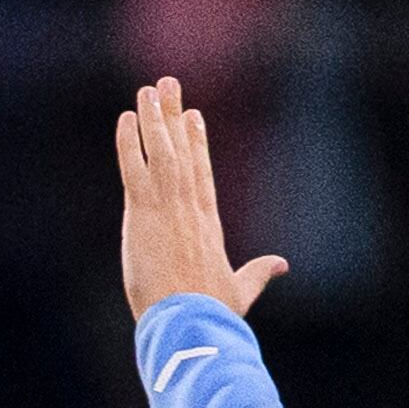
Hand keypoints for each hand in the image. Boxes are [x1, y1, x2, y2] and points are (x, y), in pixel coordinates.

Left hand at [113, 78, 287, 322]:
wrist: (189, 322)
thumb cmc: (212, 313)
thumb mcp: (239, 290)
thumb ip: (258, 274)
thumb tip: (281, 265)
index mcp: (208, 223)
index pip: (201, 173)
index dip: (196, 143)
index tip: (192, 116)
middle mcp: (190, 207)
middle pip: (182, 152)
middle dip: (173, 118)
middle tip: (169, 85)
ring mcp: (168, 206)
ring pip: (161, 152)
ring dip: (154, 119)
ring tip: (149, 89)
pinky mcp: (143, 213)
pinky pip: (135, 168)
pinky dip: (130, 142)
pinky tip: (127, 118)